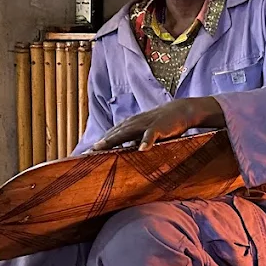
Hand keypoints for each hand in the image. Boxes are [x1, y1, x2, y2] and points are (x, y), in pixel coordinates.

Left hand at [91, 97, 225, 151]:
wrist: (180, 111)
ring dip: (114, 140)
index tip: (85, 155)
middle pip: (113, 134)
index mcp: (129, 126)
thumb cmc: (161, 124)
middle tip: (87, 153)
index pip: (110, 135)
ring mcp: (145, 125)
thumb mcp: (144, 133)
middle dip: (100, 143)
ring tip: (102, 148)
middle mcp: (133, 124)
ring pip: (126, 132)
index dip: (98, 144)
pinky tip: (142, 149)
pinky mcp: (159, 127)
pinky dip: (146, 141)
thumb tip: (122, 154)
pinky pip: (151, 135)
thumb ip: (133, 142)